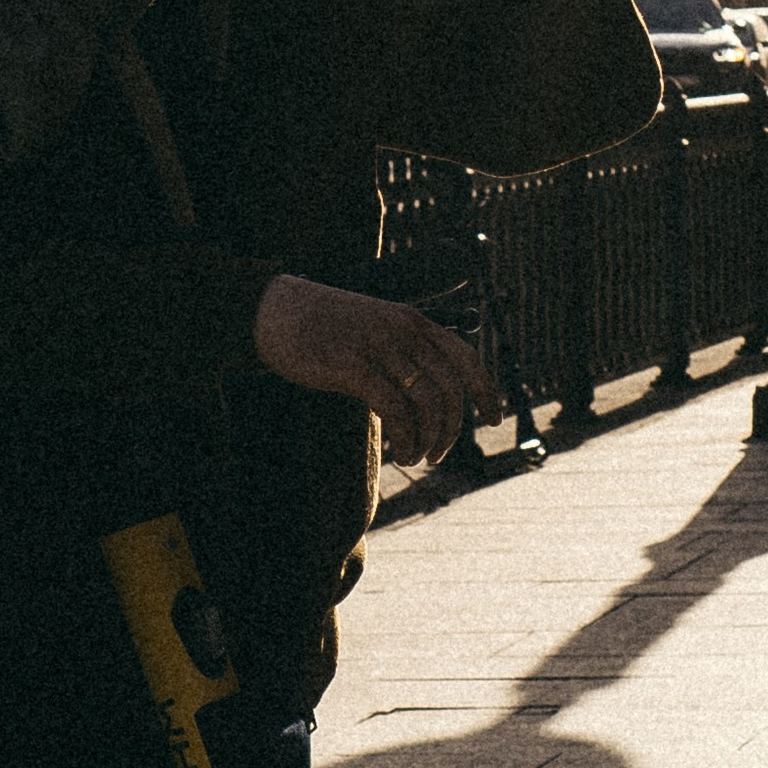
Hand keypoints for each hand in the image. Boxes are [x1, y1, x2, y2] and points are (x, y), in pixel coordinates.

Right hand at [252, 275, 490, 471]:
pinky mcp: (352, 366)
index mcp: (414, 321)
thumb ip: (405, 349)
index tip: (494, 420)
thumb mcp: (375, 326)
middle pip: (450, 388)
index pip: (466, 357)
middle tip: (439, 454)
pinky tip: (401, 451)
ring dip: (430, 439)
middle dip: (452, 429)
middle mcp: (403, 331)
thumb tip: (432, 391)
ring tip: (416, 457)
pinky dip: (407, 437)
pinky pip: (395, 409)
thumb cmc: (323, 325)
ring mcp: (378, 348)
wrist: (274, 310)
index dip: (486, 391)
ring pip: (428, 402)